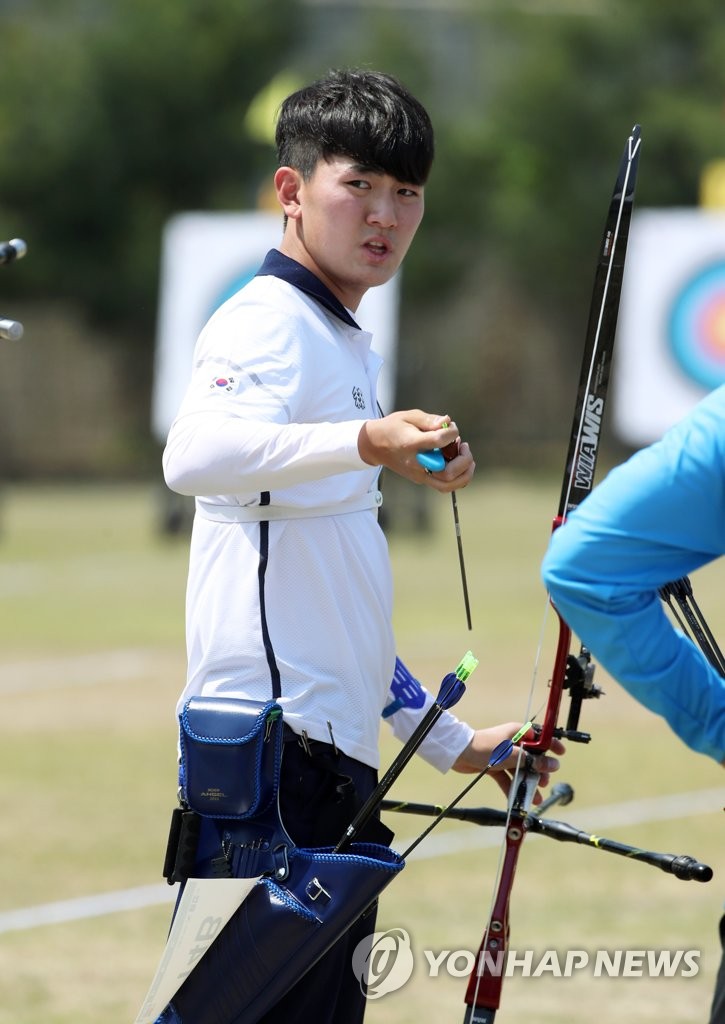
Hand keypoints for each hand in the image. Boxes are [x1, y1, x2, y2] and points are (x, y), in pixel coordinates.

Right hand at [358, 410, 474, 491]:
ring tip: (466, 457)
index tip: (452, 428)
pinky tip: (460, 462)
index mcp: (411, 444)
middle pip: (447, 472)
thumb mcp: (409, 416)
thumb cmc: (393, 428)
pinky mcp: (420, 479)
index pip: (438, 441)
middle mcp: (416, 463)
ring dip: (464, 473)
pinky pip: (443, 485)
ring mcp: (418, 474)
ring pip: (448, 485)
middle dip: (463, 459)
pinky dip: (457, 477)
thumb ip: (430, 420)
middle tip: (463, 445)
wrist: (374, 446)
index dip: (452, 433)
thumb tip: (448, 422)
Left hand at [452, 722, 565, 805]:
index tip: (561, 754)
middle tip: (543, 782)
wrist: (458, 754)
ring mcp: (504, 755)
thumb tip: (553, 764)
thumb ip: (534, 761)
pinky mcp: (495, 766)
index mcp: (518, 733)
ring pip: (521, 769)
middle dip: (539, 771)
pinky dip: (513, 788)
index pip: (540, 737)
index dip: (552, 744)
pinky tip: (519, 800)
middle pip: (532, 757)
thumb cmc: (485, 748)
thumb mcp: (513, 755)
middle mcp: (512, 743)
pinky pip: (508, 778)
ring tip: (534, 797)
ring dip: (528, 783)